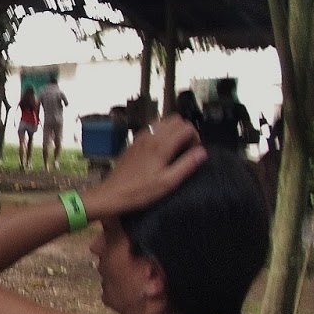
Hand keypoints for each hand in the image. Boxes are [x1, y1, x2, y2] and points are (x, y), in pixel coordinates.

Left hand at [89, 119, 206, 216]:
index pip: (186, 126)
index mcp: (161, 145)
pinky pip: (151, 130)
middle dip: (185, 131)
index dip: (195, 137)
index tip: (194, 152)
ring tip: (174, 150)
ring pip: (162, 122)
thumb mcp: (168, 182)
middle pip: (175, 119)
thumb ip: (187, 165)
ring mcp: (139, 138)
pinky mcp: (133, 143)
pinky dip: (160, 134)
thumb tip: (202, 152)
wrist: (111, 194)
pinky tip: (160, 151)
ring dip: (173, 131)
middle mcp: (150, 137)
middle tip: (186, 150)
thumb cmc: (139, 192)